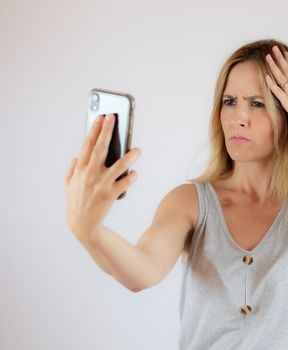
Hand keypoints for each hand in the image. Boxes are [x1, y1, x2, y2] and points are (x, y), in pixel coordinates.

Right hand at [63, 114, 140, 239]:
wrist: (82, 225)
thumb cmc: (77, 202)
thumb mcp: (68, 185)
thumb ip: (71, 170)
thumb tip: (77, 157)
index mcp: (80, 169)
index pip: (87, 144)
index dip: (94, 129)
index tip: (101, 116)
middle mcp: (89, 174)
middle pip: (100, 148)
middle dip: (107, 131)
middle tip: (114, 118)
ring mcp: (100, 185)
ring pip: (117, 166)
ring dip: (129, 157)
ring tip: (138, 150)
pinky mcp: (109, 195)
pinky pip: (124, 184)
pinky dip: (131, 178)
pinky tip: (135, 174)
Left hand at [264, 45, 287, 132]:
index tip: (285, 53)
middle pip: (287, 69)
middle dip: (280, 58)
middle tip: (274, 48)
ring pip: (281, 77)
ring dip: (274, 66)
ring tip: (267, 56)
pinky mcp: (287, 102)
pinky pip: (278, 91)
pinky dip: (271, 83)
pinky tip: (266, 76)